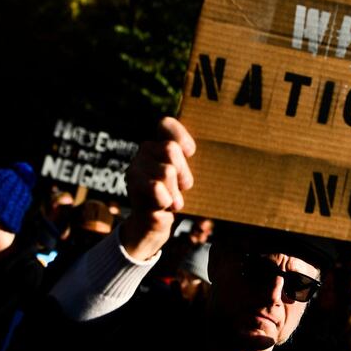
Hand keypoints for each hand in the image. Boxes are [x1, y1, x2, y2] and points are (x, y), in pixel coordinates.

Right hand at [119, 117, 195, 260]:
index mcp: (159, 143)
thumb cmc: (177, 197)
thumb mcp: (187, 178)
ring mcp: (135, 168)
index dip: (181, 136)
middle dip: (184, 172)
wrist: (153, 227)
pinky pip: (156, 188)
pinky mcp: (133, 186)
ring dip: (176, 191)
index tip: (191, 153)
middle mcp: (144, 151)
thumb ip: (193, 163)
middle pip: (171, 148)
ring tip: (174, 201)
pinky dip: (166, 200)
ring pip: (167, 170)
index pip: (165, 124)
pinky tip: (164, 207)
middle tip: (184, 187)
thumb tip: (216, 154)